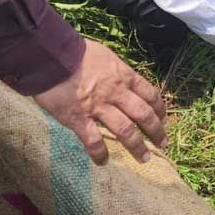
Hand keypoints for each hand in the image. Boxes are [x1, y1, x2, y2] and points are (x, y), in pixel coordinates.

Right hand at [33, 39, 167, 164]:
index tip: (163, 120)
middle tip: (162, 144)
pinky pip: (93, 141)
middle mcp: (116, 93)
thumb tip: (124, 80)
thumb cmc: (76, 53)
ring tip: (144, 158)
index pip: (150, 95)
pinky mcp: (78, 119)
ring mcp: (98, 107)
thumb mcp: (106, 56)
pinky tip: (103, 162)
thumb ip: (117, 72)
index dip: (160, 110)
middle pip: (143, 115)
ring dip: (137, 147)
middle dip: (156, 132)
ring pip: (125, 131)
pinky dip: (100, 153)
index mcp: (124, 76)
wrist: (50, 56)